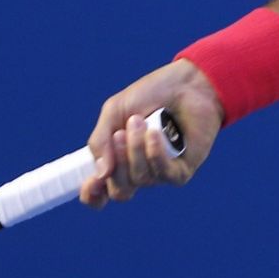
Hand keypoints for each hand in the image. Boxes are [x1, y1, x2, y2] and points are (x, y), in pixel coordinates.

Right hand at [78, 59, 225, 206]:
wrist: (186, 82)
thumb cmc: (150, 95)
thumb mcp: (114, 111)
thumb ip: (100, 141)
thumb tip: (101, 174)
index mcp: (117, 161)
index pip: (101, 193)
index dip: (92, 194)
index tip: (91, 182)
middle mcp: (138, 171)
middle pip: (120, 191)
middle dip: (117, 163)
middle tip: (120, 133)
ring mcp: (160, 173)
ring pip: (140, 179)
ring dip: (136, 149)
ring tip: (140, 121)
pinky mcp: (182, 170)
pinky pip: (164, 174)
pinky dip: (155, 154)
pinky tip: (155, 133)